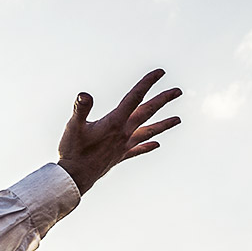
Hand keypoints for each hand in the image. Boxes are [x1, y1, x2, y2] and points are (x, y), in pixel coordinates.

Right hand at [56, 68, 181, 193]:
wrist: (75, 178)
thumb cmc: (73, 151)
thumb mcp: (73, 126)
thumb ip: (80, 109)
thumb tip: (85, 95)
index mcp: (115, 122)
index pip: (134, 98)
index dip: (147, 83)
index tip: (160, 72)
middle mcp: (124, 133)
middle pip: (148, 112)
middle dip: (163, 100)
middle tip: (178, 91)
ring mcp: (124, 145)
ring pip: (149, 131)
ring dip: (164, 124)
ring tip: (178, 119)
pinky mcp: (120, 156)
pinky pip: (138, 149)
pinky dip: (148, 145)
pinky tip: (157, 144)